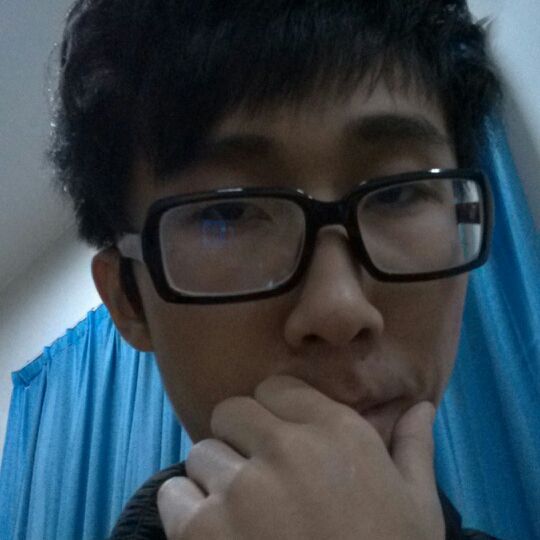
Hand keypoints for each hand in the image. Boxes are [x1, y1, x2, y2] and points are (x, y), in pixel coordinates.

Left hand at [157, 375, 444, 539]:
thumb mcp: (417, 507)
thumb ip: (413, 449)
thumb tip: (421, 407)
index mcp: (337, 432)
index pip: (275, 388)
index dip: (271, 412)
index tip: (277, 440)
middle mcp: (286, 448)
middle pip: (231, 412)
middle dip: (239, 438)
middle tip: (255, 477)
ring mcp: (241, 488)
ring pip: (202, 453)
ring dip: (214, 480)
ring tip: (240, 515)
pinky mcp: (202, 530)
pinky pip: (174, 496)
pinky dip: (186, 513)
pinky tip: (218, 538)